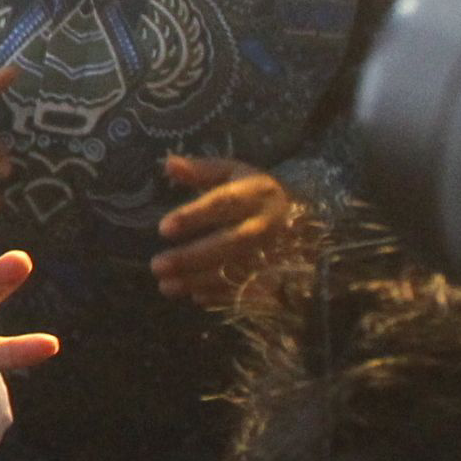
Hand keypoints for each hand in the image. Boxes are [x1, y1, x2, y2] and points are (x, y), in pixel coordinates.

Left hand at [153, 157, 301, 304]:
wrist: (303, 218)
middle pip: (231, 242)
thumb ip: (200, 171)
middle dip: (193, 256)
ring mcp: (276, 252)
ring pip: (238, 270)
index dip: (194, 216)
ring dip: (200, 281)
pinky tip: (196, 297)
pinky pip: (251, 290)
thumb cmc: (255, 192)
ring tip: (166, 286)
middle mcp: (267, 224)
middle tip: (157, 265)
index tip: (163, 229)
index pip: (223, 204)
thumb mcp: (232, 173)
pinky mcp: (278, 275)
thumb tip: (168, 163)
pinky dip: (223, 296)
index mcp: (256, 193)